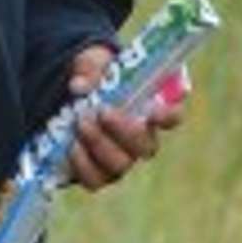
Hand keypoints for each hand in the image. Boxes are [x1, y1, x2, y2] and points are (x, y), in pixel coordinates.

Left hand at [64, 43, 183, 190]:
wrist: (69, 100)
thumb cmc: (94, 78)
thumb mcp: (92, 63)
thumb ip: (90, 69)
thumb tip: (79, 86)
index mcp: (150, 109)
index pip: (173, 117)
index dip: (169, 117)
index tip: (155, 111)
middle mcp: (140, 140)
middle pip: (146, 147)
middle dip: (124, 131)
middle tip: (102, 112)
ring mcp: (120, 159)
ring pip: (120, 165)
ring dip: (100, 144)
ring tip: (81, 124)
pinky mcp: (97, 174)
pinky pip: (94, 179)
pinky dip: (82, 164)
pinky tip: (72, 146)